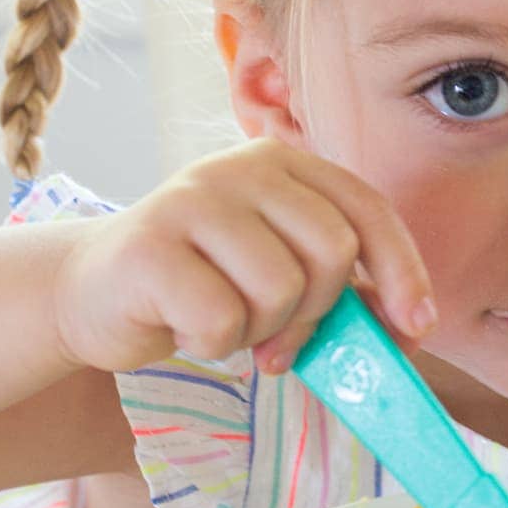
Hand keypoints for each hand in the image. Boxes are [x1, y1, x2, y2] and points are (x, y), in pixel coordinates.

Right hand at [52, 139, 437, 377]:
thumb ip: (340, 289)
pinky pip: (222, 318)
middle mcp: (240, 167)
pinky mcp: (150, 245)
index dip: (402, 269)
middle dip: (317, 313)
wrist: (92, 293)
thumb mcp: (279, 274)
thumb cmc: (202, 286)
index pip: (367, 209)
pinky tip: (183, 326)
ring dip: (260, 331)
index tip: (415, 325)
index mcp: (283, 164)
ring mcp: (192, 199)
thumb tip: (408, 329)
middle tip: (278, 339)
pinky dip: (212, 343)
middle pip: (332, 251)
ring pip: (281, 288)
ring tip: (223, 321)